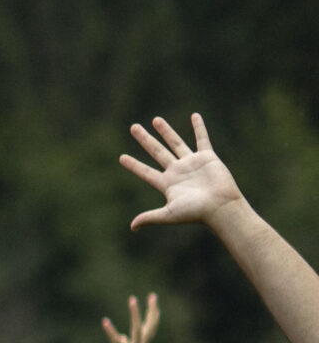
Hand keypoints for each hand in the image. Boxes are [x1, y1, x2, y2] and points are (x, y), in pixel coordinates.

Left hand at [101, 292, 160, 342]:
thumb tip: (121, 337)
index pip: (148, 328)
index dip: (152, 314)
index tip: (153, 301)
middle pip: (149, 326)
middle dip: (151, 311)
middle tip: (153, 295)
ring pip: (137, 331)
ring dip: (135, 315)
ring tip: (133, 300)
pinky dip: (111, 332)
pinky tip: (105, 321)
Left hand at [121, 114, 243, 230]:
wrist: (221, 207)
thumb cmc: (196, 213)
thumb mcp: (169, 214)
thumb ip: (150, 217)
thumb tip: (132, 226)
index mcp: (167, 184)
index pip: (145, 172)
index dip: (134, 165)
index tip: (121, 157)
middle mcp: (177, 171)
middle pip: (157, 151)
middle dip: (145, 139)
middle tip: (133, 127)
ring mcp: (191, 163)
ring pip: (175, 143)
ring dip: (166, 131)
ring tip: (155, 120)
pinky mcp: (207, 157)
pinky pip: (202, 139)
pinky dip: (199, 127)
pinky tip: (194, 116)